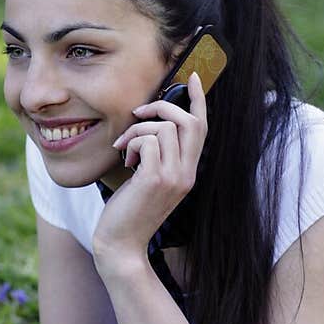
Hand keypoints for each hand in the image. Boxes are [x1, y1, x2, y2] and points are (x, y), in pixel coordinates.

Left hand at [92, 71, 207, 269]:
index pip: (202, 129)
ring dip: (138, 129)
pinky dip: (131, 143)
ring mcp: (173, 177)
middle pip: (190, 122)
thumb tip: (147, 124)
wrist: (121, 245)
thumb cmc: (129, 212)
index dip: (199, 100)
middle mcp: (186, 173)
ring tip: (125, 149)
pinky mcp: (154, 180)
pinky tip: (124, 160)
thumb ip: (155, 155)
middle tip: (138, 113)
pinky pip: (147, 140)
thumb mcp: (148, 180)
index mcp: (188, 172)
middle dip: (163, 106)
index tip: (193, 77)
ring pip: (165, 128)